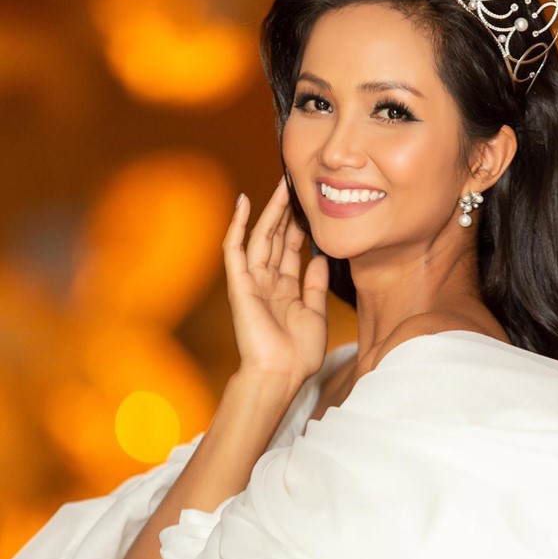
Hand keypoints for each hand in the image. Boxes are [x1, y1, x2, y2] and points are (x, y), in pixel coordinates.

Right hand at [222, 178, 328, 387]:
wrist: (280, 374)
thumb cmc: (298, 354)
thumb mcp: (316, 314)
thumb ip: (316, 286)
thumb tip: (321, 259)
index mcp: (286, 290)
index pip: (291, 250)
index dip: (299, 226)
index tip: (309, 204)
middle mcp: (267, 282)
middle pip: (276, 238)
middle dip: (286, 211)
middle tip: (295, 184)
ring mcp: (252, 281)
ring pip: (260, 237)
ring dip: (270, 211)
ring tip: (281, 185)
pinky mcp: (240, 284)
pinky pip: (235, 250)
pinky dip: (237, 226)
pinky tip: (243, 203)